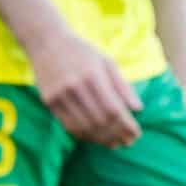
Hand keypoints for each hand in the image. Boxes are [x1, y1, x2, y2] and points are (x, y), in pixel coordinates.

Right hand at [27, 24, 141, 145]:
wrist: (46, 42)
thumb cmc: (82, 51)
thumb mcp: (107, 62)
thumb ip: (122, 86)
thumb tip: (138, 109)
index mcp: (92, 75)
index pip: (113, 109)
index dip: (126, 125)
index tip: (136, 133)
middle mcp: (74, 87)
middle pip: (99, 121)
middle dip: (117, 134)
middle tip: (128, 141)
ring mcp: (59, 96)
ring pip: (84, 127)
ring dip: (102, 139)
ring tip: (115, 143)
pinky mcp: (49, 102)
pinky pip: (68, 125)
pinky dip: (84, 135)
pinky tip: (96, 138)